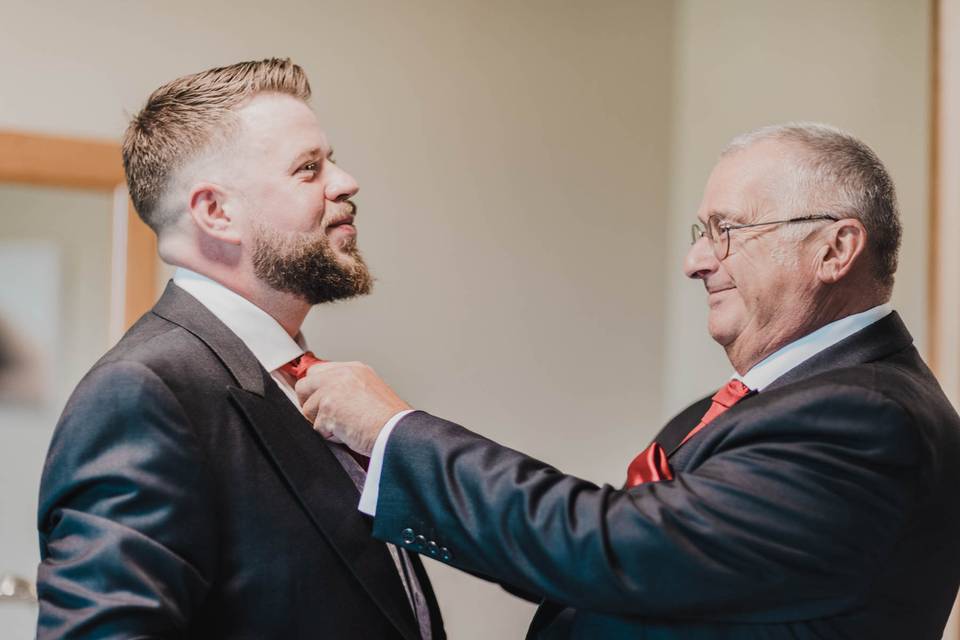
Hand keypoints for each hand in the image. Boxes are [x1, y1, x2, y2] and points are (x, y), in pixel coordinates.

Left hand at [295, 361, 411, 455]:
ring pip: (307, 409)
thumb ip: (350, 389)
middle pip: (305, 385)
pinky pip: (316, 428)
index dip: (316, 390)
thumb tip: (332, 401)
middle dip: (309, 404)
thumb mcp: (372, 391)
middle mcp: (342, 375)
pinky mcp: (327, 408)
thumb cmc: (392, 419)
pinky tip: (348, 434)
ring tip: (345, 427)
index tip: (318, 401)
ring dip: (322, 423)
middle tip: (323, 417)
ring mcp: (332, 390)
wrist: (397, 431)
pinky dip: (329, 436)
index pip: (319, 372)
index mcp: (354, 369)